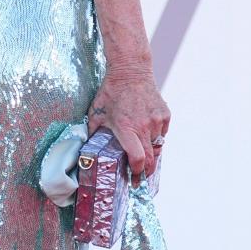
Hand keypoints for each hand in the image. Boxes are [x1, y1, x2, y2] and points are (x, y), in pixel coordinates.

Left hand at [89, 65, 168, 182]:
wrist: (131, 71)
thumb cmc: (111, 92)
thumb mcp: (96, 113)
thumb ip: (92, 133)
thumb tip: (85, 150)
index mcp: (127, 128)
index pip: (137, 158)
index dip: (137, 172)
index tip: (134, 178)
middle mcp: (144, 126)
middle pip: (151, 158)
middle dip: (146, 171)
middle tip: (141, 178)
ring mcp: (157, 121)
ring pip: (158, 146)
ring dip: (152, 154)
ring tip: (145, 159)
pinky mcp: (165, 115)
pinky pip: (162, 134)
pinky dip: (156, 138)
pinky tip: (147, 137)